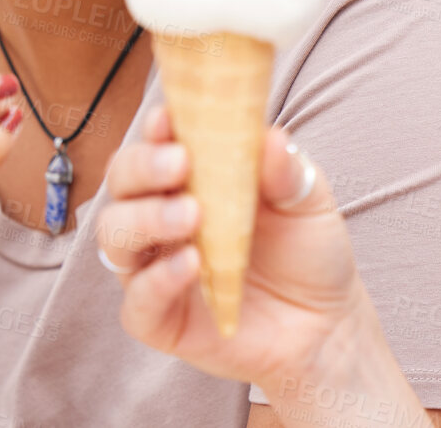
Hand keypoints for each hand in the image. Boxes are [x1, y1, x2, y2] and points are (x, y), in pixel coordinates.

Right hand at [97, 107, 363, 386]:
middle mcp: (164, 216)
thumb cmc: (309, 250)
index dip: (156, 126)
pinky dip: (156, 280)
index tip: (169, 116)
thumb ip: (285, 169)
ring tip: (191, 217)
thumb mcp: (308, 200)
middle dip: (142, 167)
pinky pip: (136, 301)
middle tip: (180, 166)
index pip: (158, 142)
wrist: (326, 323)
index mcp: (195, 177)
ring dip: (145, 218)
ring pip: (114, 235)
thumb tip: (270, 134)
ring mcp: (156, 267)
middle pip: (122, 182)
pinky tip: (189, 265)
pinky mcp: (159, 319)